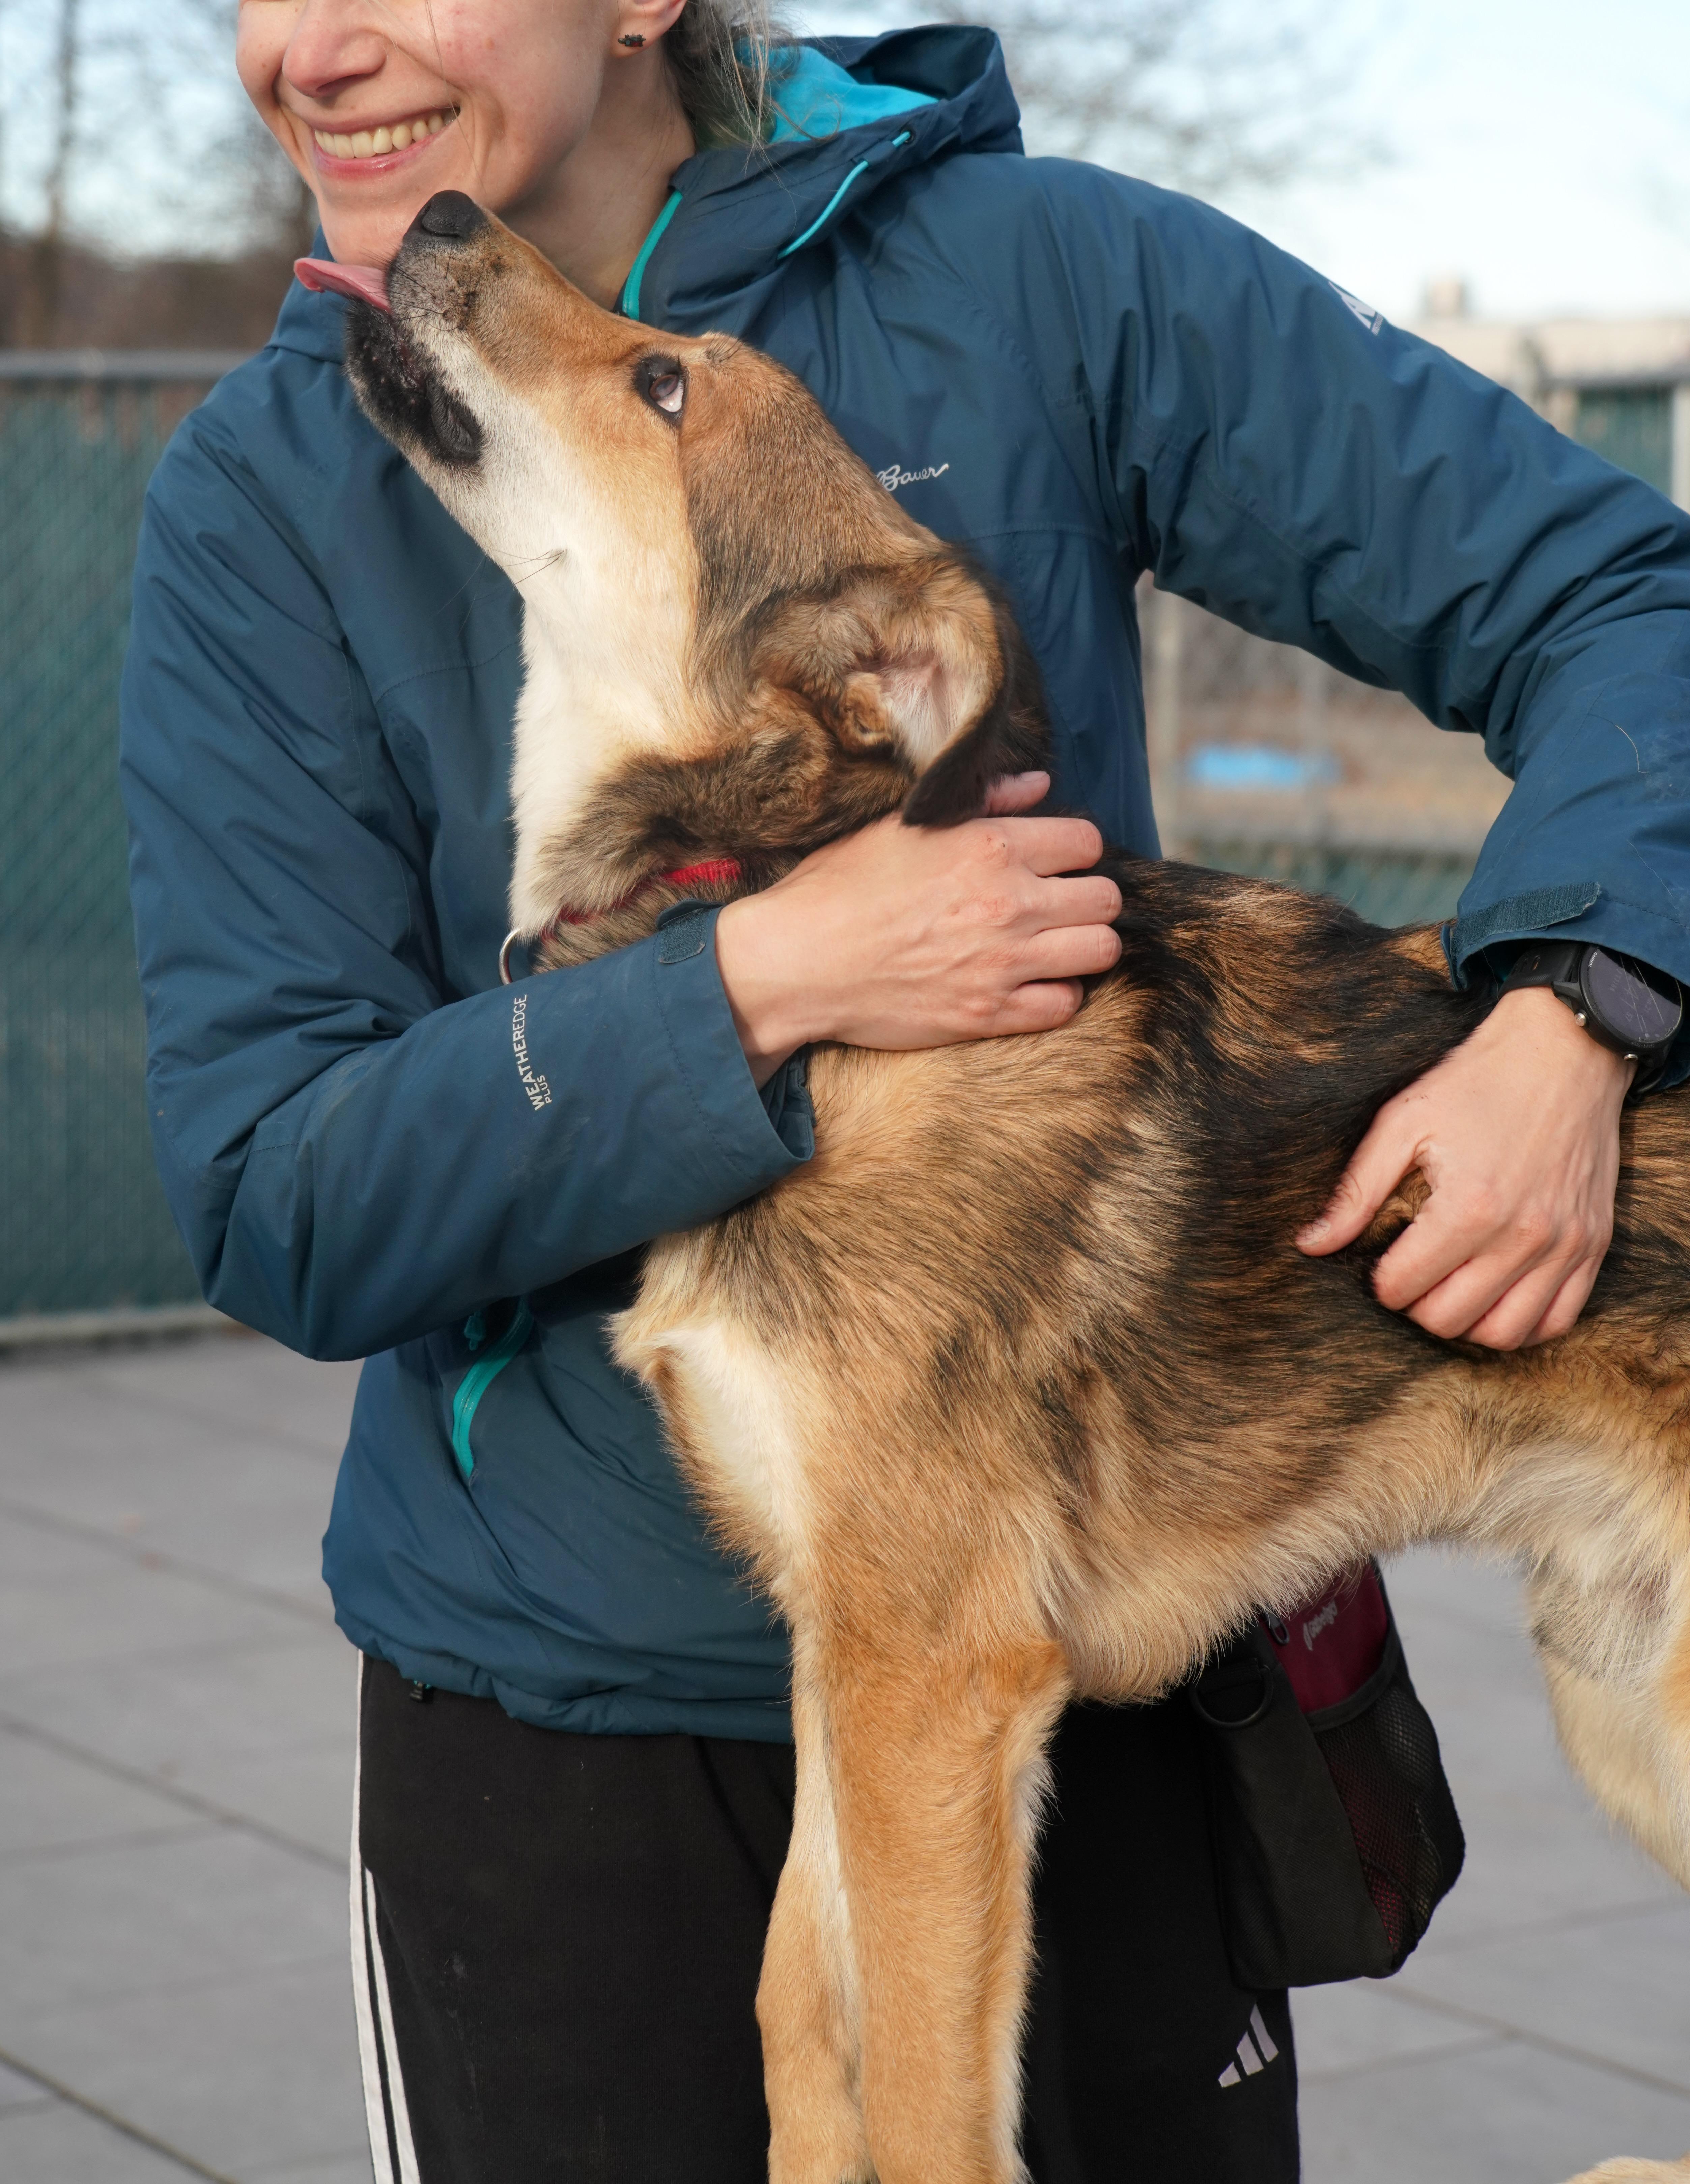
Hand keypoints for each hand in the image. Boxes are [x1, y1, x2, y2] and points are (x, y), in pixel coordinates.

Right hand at [714, 772, 1121, 1085]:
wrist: (798, 960)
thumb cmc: (841, 886)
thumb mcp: (903, 825)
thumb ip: (982, 801)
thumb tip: (1038, 784)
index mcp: (990, 846)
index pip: (1086, 841)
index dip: (1074, 852)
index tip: (1051, 865)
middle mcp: (1008, 902)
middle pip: (1106, 898)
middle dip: (1088, 899)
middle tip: (1057, 907)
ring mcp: (1003, 962)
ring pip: (1100, 951)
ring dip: (1083, 947)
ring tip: (1053, 946)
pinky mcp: (988, 1013)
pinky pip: (1065, 1005)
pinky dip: (1056, 995)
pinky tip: (1029, 984)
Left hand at [1295, 986, 1633, 1348]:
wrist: (1564, 1050)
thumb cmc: (1477, 1082)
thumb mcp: (1403, 1122)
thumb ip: (1356, 1191)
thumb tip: (1309, 1245)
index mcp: (1469, 1208)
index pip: (1402, 1287)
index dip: (1380, 1280)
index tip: (1381, 1259)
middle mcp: (1522, 1236)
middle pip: (1449, 1319)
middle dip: (1416, 1304)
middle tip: (1411, 1273)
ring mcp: (1564, 1245)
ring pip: (1504, 1333)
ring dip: (1467, 1322)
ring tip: (1449, 1288)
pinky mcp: (1592, 1243)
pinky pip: (1558, 1319)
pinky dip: (1522, 1323)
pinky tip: (1496, 1298)